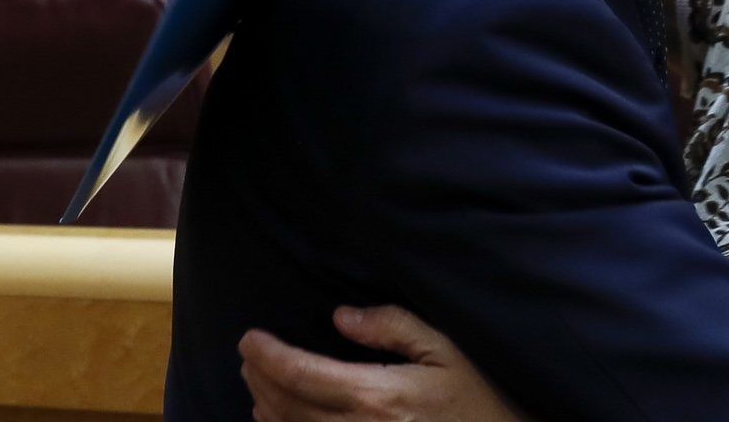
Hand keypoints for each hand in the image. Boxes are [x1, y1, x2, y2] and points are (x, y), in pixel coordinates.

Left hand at [241, 306, 530, 421]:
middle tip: (250, 355)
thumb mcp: (446, 350)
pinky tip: (279, 419)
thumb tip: (342, 316)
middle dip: (259, 378)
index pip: (301, 374)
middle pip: (285, 406)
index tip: (249, 338)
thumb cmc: (479, 397)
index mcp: (377, 396)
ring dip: (265, 407)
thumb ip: (393, 327)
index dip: (267, 355)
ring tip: (259, 382)